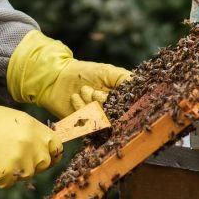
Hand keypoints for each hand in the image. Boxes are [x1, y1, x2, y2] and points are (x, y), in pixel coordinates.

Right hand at [0, 87, 62, 187]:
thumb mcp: (12, 119)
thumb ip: (29, 132)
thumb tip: (38, 145)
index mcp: (34, 128)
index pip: (57, 146)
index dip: (51, 153)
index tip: (46, 157)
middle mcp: (32, 144)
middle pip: (44, 164)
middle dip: (33, 164)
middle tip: (14, 158)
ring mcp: (21, 160)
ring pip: (27, 175)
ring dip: (15, 171)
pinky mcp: (7, 174)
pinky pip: (9, 182)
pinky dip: (0, 177)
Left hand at [6, 30, 130, 117]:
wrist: (58, 78)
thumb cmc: (84, 72)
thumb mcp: (108, 71)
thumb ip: (125, 78)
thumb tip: (140, 85)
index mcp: (121, 100)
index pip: (131, 107)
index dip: (126, 103)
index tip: (115, 94)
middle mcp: (112, 113)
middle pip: (117, 116)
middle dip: (103, 101)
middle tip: (92, 90)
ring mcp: (98, 121)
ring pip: (102, 120)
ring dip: (91, 104)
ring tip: (83, 90)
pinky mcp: (84, 127)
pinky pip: (87, 124)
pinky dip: (81, 109)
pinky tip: (75, 97)